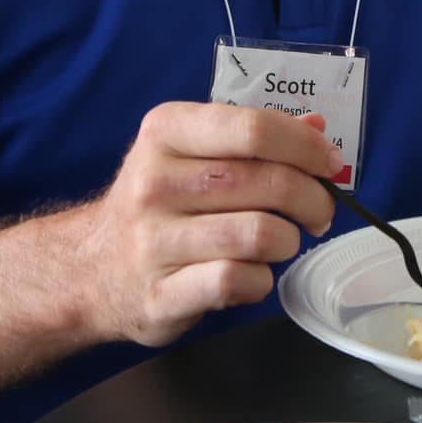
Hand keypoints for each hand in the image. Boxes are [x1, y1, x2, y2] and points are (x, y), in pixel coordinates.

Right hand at [72, 102, 340, 347]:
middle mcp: (155, 182)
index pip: (253, 128)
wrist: (91, 270)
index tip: (330, 164)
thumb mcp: (191, 152)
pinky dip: (261, 280)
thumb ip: (252, 137)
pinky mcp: (161, 294)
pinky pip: (237, 281)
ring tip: (283, 242)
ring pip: (259, 234)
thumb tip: (316, 128)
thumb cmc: (158, 204)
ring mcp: (154, 241)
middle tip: (318, 211)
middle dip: (312, 198)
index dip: (305, 147)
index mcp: (165, 132)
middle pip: (265, 181)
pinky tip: (253, 274)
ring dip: (288, 240)